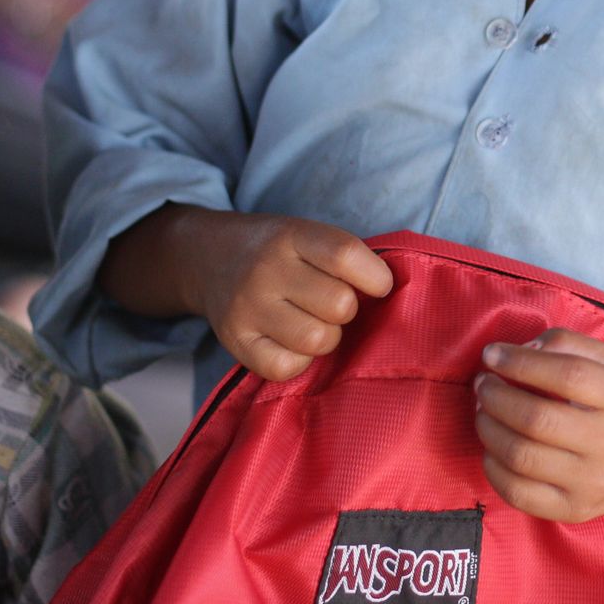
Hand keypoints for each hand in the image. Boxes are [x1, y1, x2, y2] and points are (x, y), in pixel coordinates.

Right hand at [184, 215, 394, 383]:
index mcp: (292, 235)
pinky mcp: (234, 341)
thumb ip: (346, 259)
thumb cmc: (279, 252)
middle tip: (332, 304)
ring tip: (313, 323)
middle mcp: (266, 269)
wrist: (210, 257)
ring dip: (327, 337)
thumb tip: (393, 297)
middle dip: (347, 310)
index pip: (345, 256)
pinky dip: (299, 361)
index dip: (376, 277)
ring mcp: (246, 306)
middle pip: (338, 305)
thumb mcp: (307, 236)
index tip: (378, 285)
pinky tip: (292, 342)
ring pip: (317, 340)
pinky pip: (286, 368)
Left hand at [474, 329, 603, 521]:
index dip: (521, 362)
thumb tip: (523, 350)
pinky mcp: (572, 510)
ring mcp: (591, 483)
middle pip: (537, 419)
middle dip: (496, 396)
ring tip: (483, 411)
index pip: (568, 376)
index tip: (491, 354)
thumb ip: (566, 342)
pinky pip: (516, 492)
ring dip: (488, 427)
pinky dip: (492, 465)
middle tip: (483, 384)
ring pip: (521, 456)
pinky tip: (492, 446)